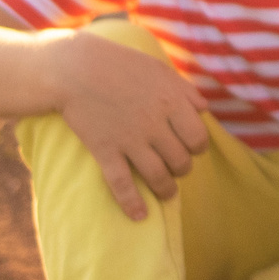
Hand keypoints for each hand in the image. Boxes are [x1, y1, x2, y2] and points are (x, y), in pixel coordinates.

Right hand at [46, 30, 210, 220]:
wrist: (74, 68)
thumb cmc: (119, 64)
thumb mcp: (158, 68)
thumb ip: (184, 88)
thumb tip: (204, 109)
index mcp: (171, 102)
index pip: (199, 138)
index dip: (197, 147)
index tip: (190, 147)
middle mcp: (155, 124)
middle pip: (181, 161)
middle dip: (182, 168)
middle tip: (176, 167)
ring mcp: (130, 140)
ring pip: (159, 177)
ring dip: (166, 189)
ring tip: (166, 192)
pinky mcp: (106, 150)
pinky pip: (122, 184)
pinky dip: (132, 203)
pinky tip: (139, 215)